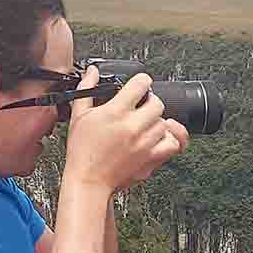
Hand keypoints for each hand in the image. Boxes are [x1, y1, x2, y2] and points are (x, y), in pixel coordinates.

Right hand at [63, 66, 189, 190]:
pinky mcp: (152, 157)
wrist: (89, 180)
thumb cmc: (82, 151)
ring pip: (165, 122)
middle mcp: (133, 125)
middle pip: (157, 103)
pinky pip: (173, 143)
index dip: (142, 82)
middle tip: (140, 109)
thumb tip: (93, 72)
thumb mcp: (79, 116)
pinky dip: (170, 139)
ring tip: (144, 126)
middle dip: (149, 103)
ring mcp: (145, 142)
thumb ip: (87, 89)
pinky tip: (158, 138)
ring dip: (157, 122)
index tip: (140, 85)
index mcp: (115, 111)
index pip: (141, 84)